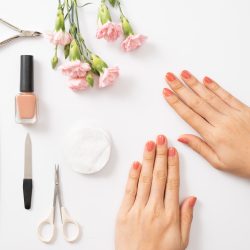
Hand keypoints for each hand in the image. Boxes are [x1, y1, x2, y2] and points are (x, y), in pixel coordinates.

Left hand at [115, 135, 196, 249]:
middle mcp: (154, 208)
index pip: (172, 182)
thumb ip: (186, 218)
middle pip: (159, 176)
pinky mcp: (124, 212)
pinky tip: (136, 163)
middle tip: (160, 139)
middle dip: (160, 155)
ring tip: (149, 144)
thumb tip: (191, 198)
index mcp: (169, 214)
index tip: (172, 150)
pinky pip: (129, 191)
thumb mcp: (181, 240)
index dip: (173, 164)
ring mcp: (138, 209)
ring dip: (147, 160)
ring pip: (144, 179)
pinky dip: (132, 176)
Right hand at [163, 71, 249, 177]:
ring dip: (195, 83)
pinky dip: (215, 86)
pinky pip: (227, 95)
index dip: (176, 103)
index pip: (189, 115)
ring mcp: (233, 114)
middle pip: (196, 102)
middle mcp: (221, 122)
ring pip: (209, 95)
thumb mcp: (218, 162)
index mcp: (213, 136)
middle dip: (180, 88)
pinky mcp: (244, 109)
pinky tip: (206, 79)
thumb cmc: (244, 162)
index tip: (166, 93)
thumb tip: (181, 137)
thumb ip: (199, 147)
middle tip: (170, 77)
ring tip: (184, 74)